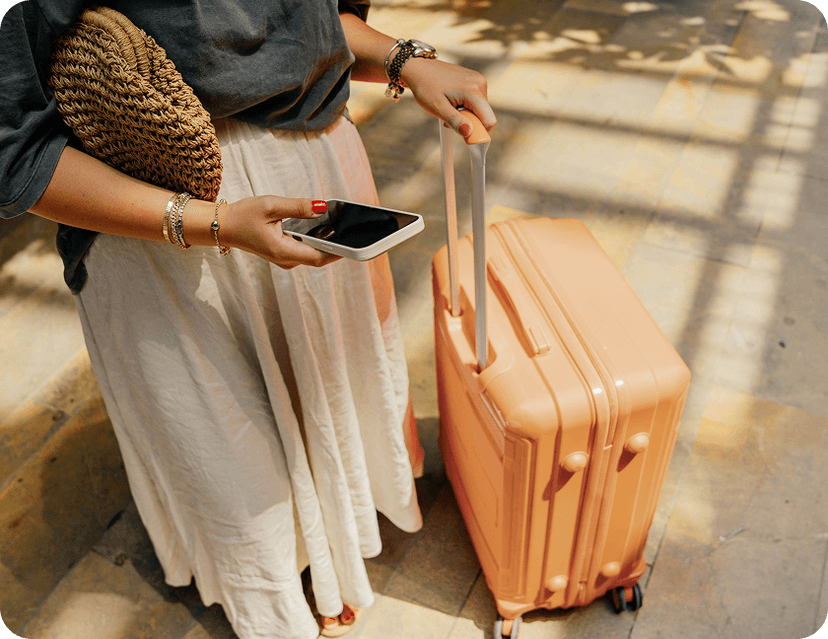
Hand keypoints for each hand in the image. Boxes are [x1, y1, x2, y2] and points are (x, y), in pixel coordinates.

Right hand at [220, 196, 340, 268]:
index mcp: (282, 251)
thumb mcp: (271, 205)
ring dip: (324, 240)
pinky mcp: (283, 253)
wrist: (223, 226)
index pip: (318, 257)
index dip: (338, 252)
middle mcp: (286, 259)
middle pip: (318, 256)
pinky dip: (313, 238)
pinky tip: (318, 225)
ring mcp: (285, 258)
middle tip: (348, 227)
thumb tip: (323, 207)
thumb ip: (298, 207)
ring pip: (312, 252)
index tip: (354, 243)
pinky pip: (304, 249)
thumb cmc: (243, 216)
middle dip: (334, 243)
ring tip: (336, 223)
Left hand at [400, 57, 496, 139]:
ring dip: (466, 115)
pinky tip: (451, 102)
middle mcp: (480, 83)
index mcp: (474, 90)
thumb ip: (455, 121)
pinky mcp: (473, 80)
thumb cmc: (426, 86)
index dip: (479, 132)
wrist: (418, 68)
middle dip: (469, 122)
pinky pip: (475, 101)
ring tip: (448, 108)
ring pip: (479, 109)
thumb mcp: (438, 108)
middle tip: (450, 119)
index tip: (466, 136)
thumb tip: (468, 133)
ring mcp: (477, 80)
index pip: (489, 120)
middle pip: (484, 115)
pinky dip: (465, 106)